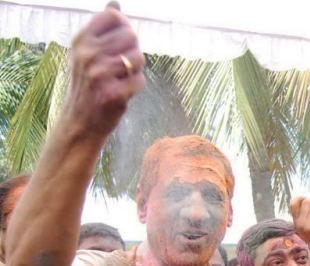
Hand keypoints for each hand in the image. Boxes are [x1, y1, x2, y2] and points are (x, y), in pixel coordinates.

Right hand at [63, 2, 144, 138]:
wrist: (80, 121)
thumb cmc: (87, 84)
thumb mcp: (86, 53)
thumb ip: (102, 29)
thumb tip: (115, 3)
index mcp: (81, 40)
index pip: (114, 16)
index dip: (124, 27)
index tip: (120, 41)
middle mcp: (88, 53)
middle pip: (131, 35)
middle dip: (132, 50)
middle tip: (120, 65)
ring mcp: (100, 74)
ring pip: (138, 58)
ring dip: (135, 69)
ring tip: (119, 78)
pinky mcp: (114, 93)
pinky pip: (140, 80)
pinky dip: (136, 87)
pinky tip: (121, 92)